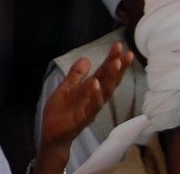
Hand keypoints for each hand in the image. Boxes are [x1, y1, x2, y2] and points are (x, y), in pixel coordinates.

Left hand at [36, 42, 134, 173]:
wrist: (52, 134)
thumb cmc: (61, 112)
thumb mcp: (66, 88)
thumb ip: (76, 75)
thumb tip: (86, 58)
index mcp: (90, 90)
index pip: (103, 73)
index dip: (111, 60)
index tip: (119, 45)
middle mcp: (94, 98)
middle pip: (109, 81)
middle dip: (118, 68)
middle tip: (127, 54)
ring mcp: (90, 108)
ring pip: (104, 93)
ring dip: (109, 78)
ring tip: (115, 64)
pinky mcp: (82, 118)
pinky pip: (90, 106)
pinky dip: (94, 96)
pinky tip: (96, 84)